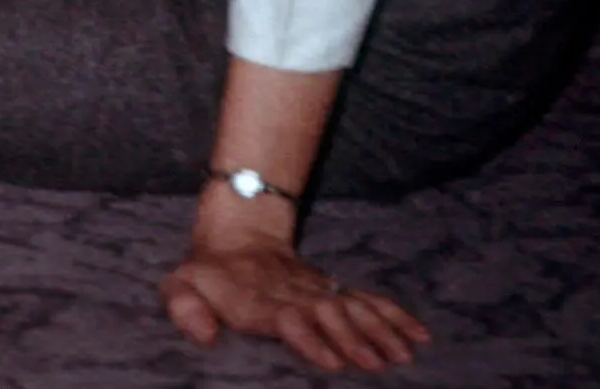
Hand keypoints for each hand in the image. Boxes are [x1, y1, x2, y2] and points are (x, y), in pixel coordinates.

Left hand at [162, 222, 429, 372]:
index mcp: (258, 300)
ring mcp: (319, 290)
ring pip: (354, 307)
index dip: (309, 338)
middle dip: (354, 339)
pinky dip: (395, 315)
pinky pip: (369, 300)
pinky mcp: (335, 289)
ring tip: (403, 355)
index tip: (331, 361)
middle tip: (379, 365)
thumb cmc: (208, 275)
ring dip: (380, 331)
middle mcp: (294, 295)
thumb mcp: (180, 285)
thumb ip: (184, 308)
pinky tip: (419, 335)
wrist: (238, 234)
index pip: (286, 318)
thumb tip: (202, 335)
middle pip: (329, 315)